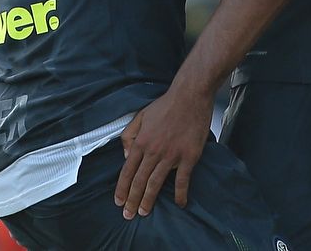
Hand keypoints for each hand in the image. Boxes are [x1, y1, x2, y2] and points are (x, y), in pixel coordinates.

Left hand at [113, 87, 213, 219]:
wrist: (190, 95)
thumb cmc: (166, 104)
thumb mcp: (140, 115)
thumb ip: (129, 135)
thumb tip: (125, 154)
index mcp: (141, 142)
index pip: (127, 171)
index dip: (122, 189)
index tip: (119, 202)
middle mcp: (153, 152)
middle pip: (139, 181)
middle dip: (132, 200)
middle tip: (128, 215)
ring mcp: (171, 155)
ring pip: (156, 183)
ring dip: (148, 200)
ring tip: (144, 212)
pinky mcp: (189, 156)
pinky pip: (182, 180)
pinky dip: (180, 194)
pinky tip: (179, 203)